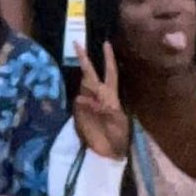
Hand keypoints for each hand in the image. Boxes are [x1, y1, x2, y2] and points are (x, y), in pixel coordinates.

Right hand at [72, 44, 130, 160]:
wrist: (108, 153)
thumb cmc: (117, 137)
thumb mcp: (117, 122)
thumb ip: (105, 109)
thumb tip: (91, 97)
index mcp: (111, 96)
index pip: (109, 72)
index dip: (108, 58)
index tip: (106, 43)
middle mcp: (97, 96)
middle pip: (91, 74)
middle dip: (85, 59)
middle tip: (77, 43)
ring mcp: (86, 103)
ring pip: (83, 85)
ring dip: (84, 80)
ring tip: (84, 76)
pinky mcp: (78, 113)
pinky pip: (78, 101)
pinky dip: (82, 101)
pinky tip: (85, 103)